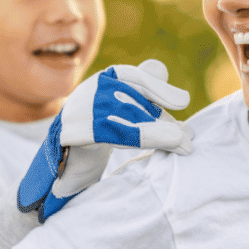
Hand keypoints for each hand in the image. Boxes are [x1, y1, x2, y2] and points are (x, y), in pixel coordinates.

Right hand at [17, 59, 192, 220]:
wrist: (60, 173)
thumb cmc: (95, 142)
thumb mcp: (120, 116)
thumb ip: (141, 97)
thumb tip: (167, 77)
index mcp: (96, 85)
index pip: (130, 76)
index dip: (157, 87)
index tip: (182, 102)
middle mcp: (85, 94)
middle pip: (130, 96)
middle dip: (161, 116)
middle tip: (188, 135)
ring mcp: (77, 113)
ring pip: (124, 115)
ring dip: (158, 130)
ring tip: (182, 145)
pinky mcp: (73, 135)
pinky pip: (112, 132)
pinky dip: (143, 137)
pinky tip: (162, 145)